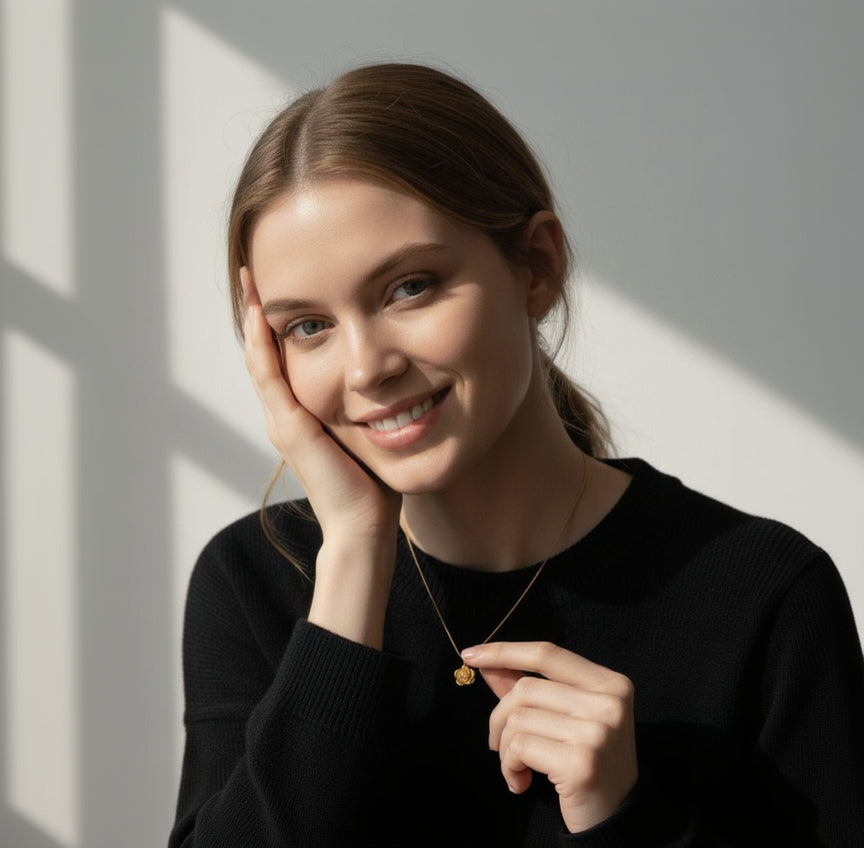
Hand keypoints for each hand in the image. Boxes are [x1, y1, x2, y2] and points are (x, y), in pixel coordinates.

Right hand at [242, 268, 400, 542]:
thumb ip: (370, 406)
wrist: (363, 524)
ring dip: (255, 320)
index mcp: (301, 415)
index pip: (282, 360)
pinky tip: (261, 314)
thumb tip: (394, 380)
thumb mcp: (369, 431)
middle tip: (254, 274)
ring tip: (252, 283)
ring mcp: (282, 421)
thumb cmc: (372, 484)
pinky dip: (263, 344)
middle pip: (264, 353)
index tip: (279, 289)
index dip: (276, 325)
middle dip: (258, 313)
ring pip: (261, 359)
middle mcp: (284, 415)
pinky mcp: (290, 427)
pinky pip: (270, 376)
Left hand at [462, 641, 637, 833]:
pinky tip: (520, 782)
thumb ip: (528, 689)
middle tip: (497, 743)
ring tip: (516, 768)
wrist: (616, 819)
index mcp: (609, 683)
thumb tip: (487, 665)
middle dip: (499, 717)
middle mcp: (609, 703)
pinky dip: (509, 765)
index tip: (471, 655)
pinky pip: (520, 747)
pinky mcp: (581, 761)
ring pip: (519, 718)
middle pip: (526, 689)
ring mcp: (597, 731)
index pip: (547, 654)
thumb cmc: (586, 764)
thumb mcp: (565, 719)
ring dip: (505, 748)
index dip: (505, 651)